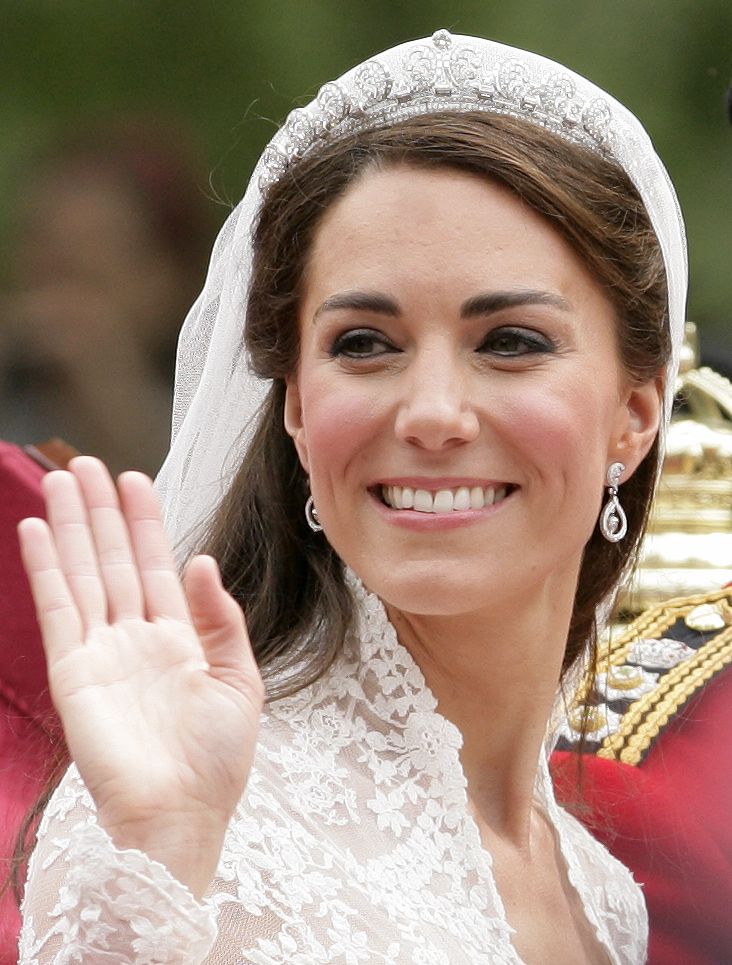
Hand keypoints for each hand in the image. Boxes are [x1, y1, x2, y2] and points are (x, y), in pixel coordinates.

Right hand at [18, 456, 264, 898]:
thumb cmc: (216, 761)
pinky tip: (36, 533)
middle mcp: (136, 638)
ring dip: (71, 528)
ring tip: (60, 481)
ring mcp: (102, 652)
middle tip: (87, 465)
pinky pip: (57, 609)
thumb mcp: (239, 682)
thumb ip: (221, 621)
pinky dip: (46, 569)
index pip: (157, 567)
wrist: (181, 815)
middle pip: (115, 560)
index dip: (146, 523)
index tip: (135, 480)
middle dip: (102, 513)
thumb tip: (202, 561)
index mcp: (178, 640)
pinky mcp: (73, 671)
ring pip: (85, 574)